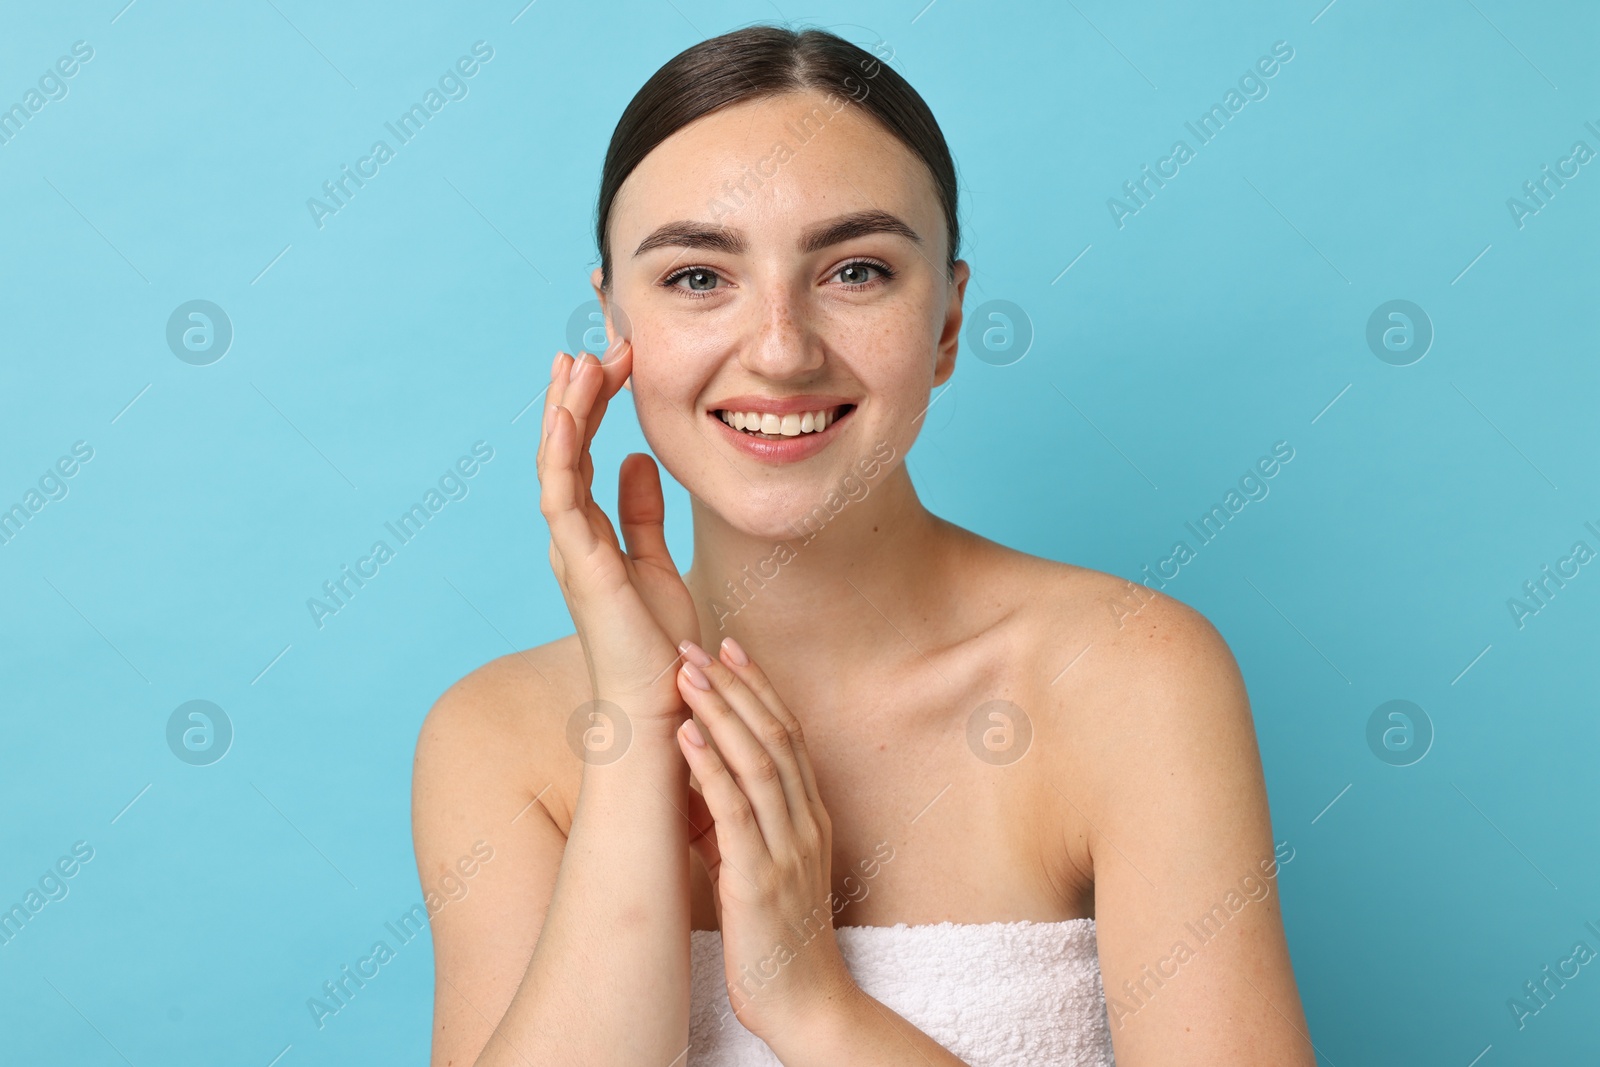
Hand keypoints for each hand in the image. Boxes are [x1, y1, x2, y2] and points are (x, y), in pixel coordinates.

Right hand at [537, 340, 698, 724]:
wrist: (660, 701)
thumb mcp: (656, 562)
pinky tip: (568, 415)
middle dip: (577, 396)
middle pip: (565, 450)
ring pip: (557, 464)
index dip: (592, 407)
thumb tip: (635, 461)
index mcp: (590, 534)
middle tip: (595, 347)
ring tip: (578, 362)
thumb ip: (642, 512)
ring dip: (566, 412)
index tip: (614, 362)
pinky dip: (561, 453)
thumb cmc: (659, 644)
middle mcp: (572, 536)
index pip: (584, 454)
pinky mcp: (581, 563)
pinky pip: (561, 498)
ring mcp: (571, 548)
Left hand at [673, 638, 856, 1043]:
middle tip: (698, 643)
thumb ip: (752, 827)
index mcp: (811, 819)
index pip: (788, 735)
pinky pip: (735, 812)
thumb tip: (711, 788)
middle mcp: (806, 825)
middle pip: (775, 736)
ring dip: (721, 712)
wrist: (808, 1008)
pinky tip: (687, 735)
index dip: (759, 687)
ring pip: (758, 762)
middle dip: (736, 685)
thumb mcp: (772, 871)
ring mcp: (787, 850)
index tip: (730, 647)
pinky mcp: (760, 880)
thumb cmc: (781, 942)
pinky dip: (710, 767)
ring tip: (686, 673)